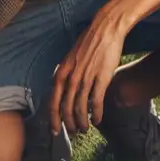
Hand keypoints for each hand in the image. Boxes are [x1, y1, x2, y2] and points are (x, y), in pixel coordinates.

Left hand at [49, 13, 127, 134]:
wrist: (106, 28)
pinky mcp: (101, 78)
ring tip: (85, 129)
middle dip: (68, 124)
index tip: (55, 131)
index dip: (53, 119)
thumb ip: (67, 72)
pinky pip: (96, 101)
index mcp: (61, 72)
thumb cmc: (90, 40)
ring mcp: (86, 78)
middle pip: (65, 108)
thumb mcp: (71, 57)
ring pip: (80, 108)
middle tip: (73, 132)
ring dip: (82, 122)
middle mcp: (71, 77)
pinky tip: (97, 120)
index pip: (53, 102)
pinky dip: (96, 114)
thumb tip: (65, 86)